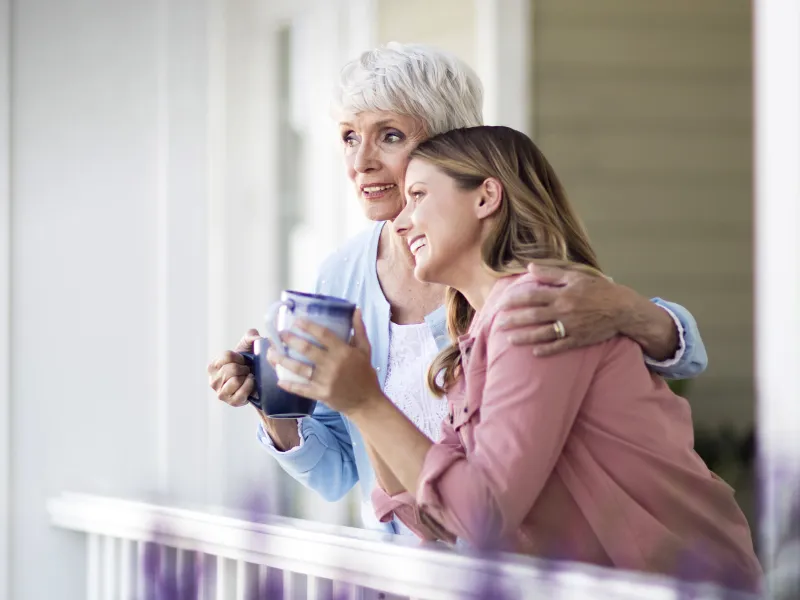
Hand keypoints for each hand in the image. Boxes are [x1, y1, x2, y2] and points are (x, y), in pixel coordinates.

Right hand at [207, 328, 260, 406]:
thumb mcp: (248, 346)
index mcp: (213, 366)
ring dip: (246, 377)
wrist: (258, 380)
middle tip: (247, 369)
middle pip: (231, 369)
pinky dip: (249, 386)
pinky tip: (251, 382)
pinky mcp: (231, 402)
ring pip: (235, 381)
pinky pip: (241, 392)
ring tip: (248, 377)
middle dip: (243, 368)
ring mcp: (221, 393)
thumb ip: (251, 335)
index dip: (239, 357)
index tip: (242, 359)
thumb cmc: (249, 362)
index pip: (226, 356)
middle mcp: (213, 380)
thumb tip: (256, 337)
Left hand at [273, 309, 382, 414]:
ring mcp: (325, 381)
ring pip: (300, 369)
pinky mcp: (321, 394)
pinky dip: (290, 385)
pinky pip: (302, 389)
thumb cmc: (365, 374)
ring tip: (271, 353)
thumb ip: (359, 330)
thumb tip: (356, 310)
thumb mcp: (365, 350)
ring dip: (283, 360)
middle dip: (290, 340)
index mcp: (343, 352)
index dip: (308, 326)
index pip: (323, 334)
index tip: (295, 321)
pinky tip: (279, 380)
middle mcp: (332, 365)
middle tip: (279, 334)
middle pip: (307, 349)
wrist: (367, 402)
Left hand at [497, 264, 632, 356]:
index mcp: (561, 294)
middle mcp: (563, 311)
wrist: (622, 308)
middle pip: (533, 316)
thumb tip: (530, 266)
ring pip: (542, 333)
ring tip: (510, 340)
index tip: (502, 303)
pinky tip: (534, 353)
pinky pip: (559, 346)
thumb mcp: (576, 275)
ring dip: (525, 337)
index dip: (515, 300)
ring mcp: (570, 327)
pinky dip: (546, 350)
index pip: (532, 297)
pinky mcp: (578, 339)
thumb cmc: (598, 289)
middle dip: (514, 320)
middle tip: (499, 323)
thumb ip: (552, 272)